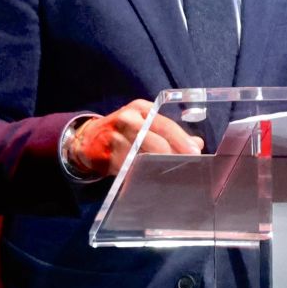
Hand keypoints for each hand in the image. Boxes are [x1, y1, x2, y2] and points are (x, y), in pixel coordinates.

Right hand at [66, 99, 204, 177]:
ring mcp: (116, 137)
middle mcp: (128, 120)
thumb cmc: (125, 129)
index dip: (182, 139)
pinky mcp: (107, 155)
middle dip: (173, 155)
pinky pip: (130, 167)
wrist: (89, 137)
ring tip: (173, 174)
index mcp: (141, 109)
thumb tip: (197, 144)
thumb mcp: (146, 123)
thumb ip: (170, 132)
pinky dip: (142, 173)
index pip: (165, 124)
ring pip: (144, 155)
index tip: (195, 152)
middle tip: (188, 166)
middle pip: (156, 140)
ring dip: (159, 166)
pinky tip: (152, 178)